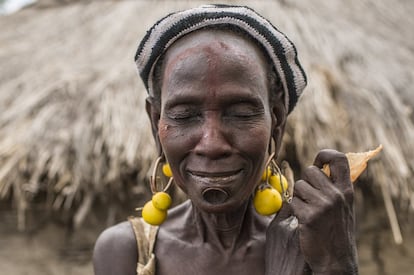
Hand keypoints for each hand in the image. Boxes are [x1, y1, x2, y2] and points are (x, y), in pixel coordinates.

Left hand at [291, 150, 357, 273]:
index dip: (325, 155)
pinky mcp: (310, 216)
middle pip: (310, 170)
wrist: (335, 259)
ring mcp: (323, 205)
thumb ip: (334, 187)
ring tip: (309, 211)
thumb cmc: (335, 231)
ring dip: (299, 198)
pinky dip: (295, 210)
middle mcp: (337, 195)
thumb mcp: (343, 206)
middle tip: (310, 198)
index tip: (318, 162)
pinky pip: (293, 202)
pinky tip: (305, 221)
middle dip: (306, 182)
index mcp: (346, 190)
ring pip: (299, 186)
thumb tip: (319, 166)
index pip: (339, 158)